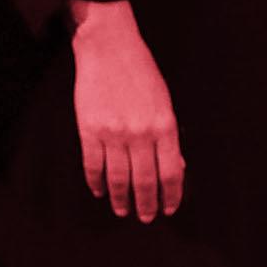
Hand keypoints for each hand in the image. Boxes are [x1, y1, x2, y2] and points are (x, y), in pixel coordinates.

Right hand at [69, 0, 183, 221]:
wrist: (109, 48)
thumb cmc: (142, 73)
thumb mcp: (165, 101)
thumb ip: (169, 135)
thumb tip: (177, 166)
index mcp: (165, 124)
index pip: (172, 170)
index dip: (172, 193)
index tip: (170, 208)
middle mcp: (141, 132)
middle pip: (145, 180)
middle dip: (147, 203)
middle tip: (146, 218)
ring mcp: (113, 133)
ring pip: (118, 178)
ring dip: (122, 198)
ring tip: (124, 210)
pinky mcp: (89, 130)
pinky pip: (94, 165)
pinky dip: (98, 182)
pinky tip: (102, 191)